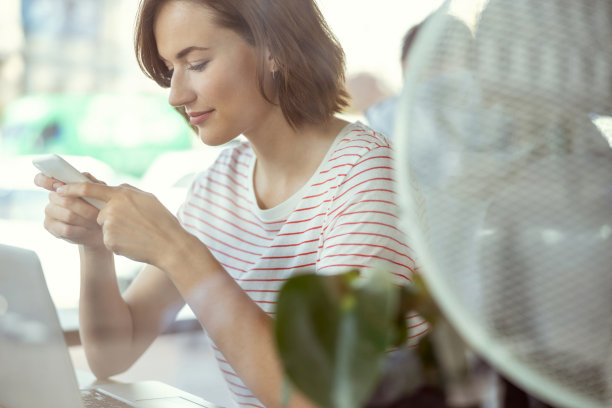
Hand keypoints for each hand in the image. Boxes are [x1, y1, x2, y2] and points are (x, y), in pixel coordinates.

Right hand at [34, 172, 105, 248]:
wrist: (101, 226)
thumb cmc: (98, 205)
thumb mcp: (98, 191)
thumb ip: (90, 182)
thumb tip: (82, 176)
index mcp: (61, 185)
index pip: (42, 178)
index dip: (46, 180)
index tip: (59, 185)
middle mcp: (53, 197)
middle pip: (65, 201)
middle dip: (85, 208)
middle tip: (99, 212)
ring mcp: (50, 211)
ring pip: (68, 215)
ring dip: (86, 219)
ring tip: (97, 221)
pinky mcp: (50, 226)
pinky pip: (66, 229)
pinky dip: (81, 230)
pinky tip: (88, 230)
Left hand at [55, 182, 185, 265]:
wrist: (169, 245)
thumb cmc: (163, 222)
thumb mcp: (148, 199)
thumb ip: (129, 192)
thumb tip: (116, 188)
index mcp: (122, 195)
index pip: (89, 189)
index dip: (72, 189)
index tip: (61, 190)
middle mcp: (112, 209)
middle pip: (100, 213)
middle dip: (111, 219)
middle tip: (133, 225)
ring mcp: (109, 226)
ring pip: (105, 228)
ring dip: (116, 232)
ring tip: (136, 234)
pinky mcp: (109, 241)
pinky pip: (109, 240)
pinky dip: (119, 243)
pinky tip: (134, 243)